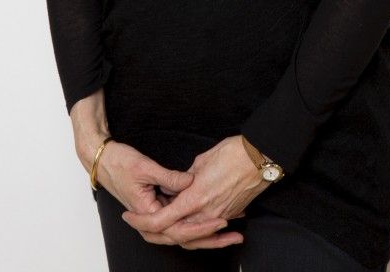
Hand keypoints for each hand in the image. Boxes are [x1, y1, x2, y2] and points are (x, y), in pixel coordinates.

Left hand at [122, 136, 268, 249]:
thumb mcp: (201, 161)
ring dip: (177, 233)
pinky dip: (197, 229)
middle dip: (155, 233)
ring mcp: (219, 216)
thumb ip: (184, 178)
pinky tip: (189, 222)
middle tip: (140, 227)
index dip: (142, 221)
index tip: (129, 217)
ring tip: (161, 230)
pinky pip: (208, 228)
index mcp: (195, 199)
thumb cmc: (232, 154)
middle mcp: (206, 213)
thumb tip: (177, 186)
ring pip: (192, 235)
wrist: (260, 157)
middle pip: (175, 234)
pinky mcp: (229, 214)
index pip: (162, 220)